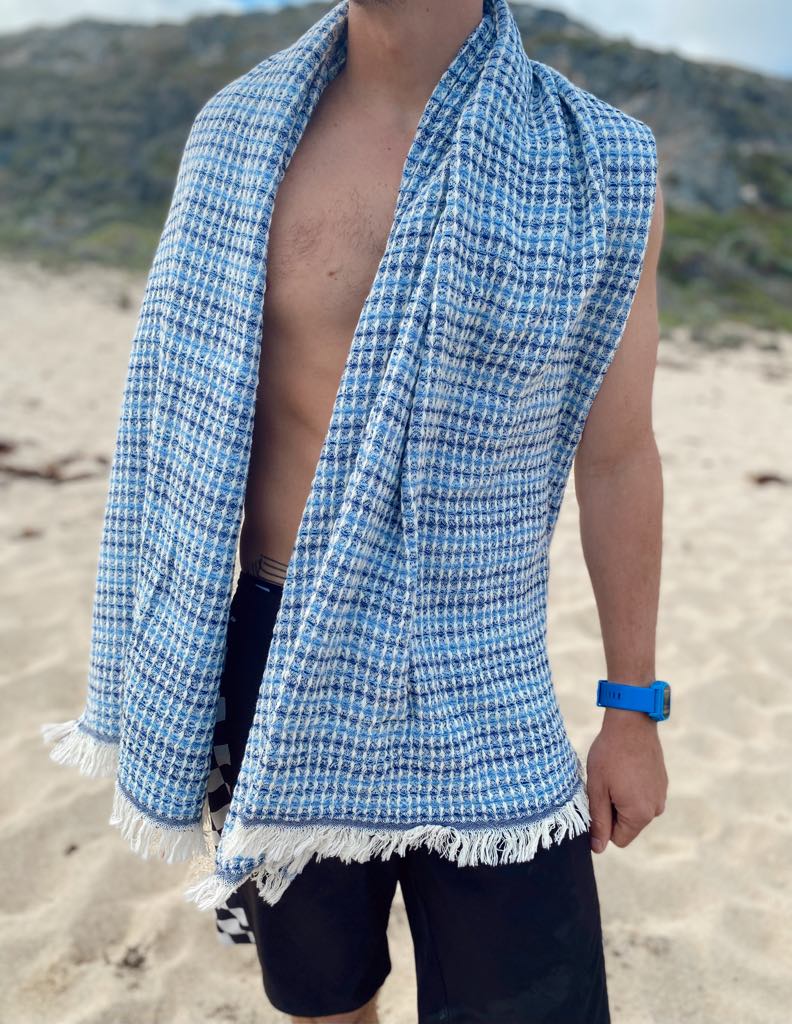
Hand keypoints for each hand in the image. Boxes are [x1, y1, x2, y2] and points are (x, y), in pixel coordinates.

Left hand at [586, 709, 667, 853]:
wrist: (632, 722)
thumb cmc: (610, 754)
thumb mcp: (597, 788)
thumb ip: (598, 821)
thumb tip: (598, 849)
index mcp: (639, 815)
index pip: (618, 839)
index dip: (603, 823)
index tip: (598, 799)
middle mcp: (655, 809)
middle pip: (627, 825)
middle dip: (613, 810)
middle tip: (605, 784)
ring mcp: (661, 795)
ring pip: (635, 810)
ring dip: (622, 798)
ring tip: (615, 774)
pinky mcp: (662, 783)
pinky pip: (643, 796)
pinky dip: (633, 787)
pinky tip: (626, 767)